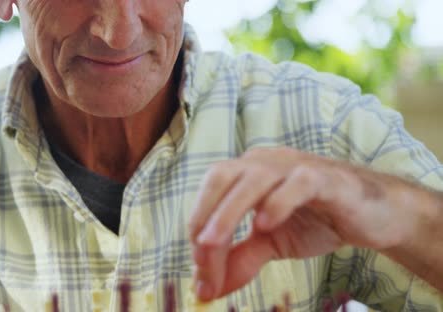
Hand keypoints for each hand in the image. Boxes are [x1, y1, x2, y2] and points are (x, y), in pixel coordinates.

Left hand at [188, 147, 418, 300]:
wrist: (375, 215)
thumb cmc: (319, 220)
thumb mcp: (271, 243)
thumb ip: (240, 259)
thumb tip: (207, 288)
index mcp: (247, 173)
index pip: (211, 194)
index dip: (198, 228)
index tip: (199, 270)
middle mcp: (265, 162)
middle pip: (221, 177)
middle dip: (204, 216)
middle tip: (200, 255)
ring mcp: (295, 166)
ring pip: (253, 178)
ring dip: (228, 212)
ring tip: (213, 243)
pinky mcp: (326, 178)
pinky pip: (298, 183)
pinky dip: (277, 202)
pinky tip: (264, 225)